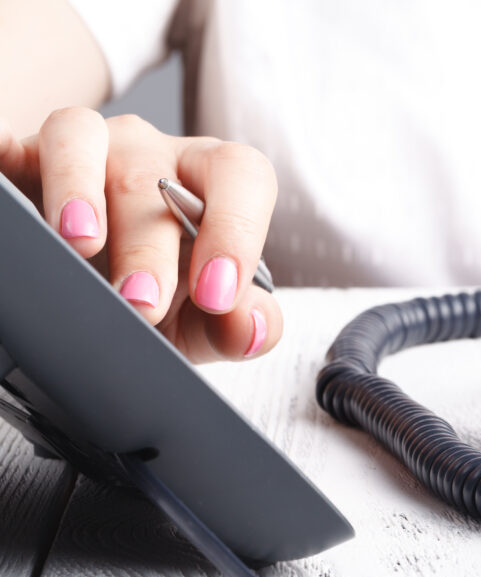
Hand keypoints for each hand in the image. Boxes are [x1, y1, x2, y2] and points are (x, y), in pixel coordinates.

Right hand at [0, 107, 281, 361]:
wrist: (102, 299)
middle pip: (153, 179)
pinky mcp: (26, 158)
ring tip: (79, 245)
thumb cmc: (166, 297)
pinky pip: (11, 144)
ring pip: (80, 137)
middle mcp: (152, 157)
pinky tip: (3, 191)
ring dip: (78, 190)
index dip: (235, 230)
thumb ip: (243, 326)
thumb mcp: (206, 323)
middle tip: (141, 305)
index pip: (242, 176)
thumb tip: (248, 325)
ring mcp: (89, 149)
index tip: (217, 294)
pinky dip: (2, 155)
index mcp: (212, 183)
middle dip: (148, 248)